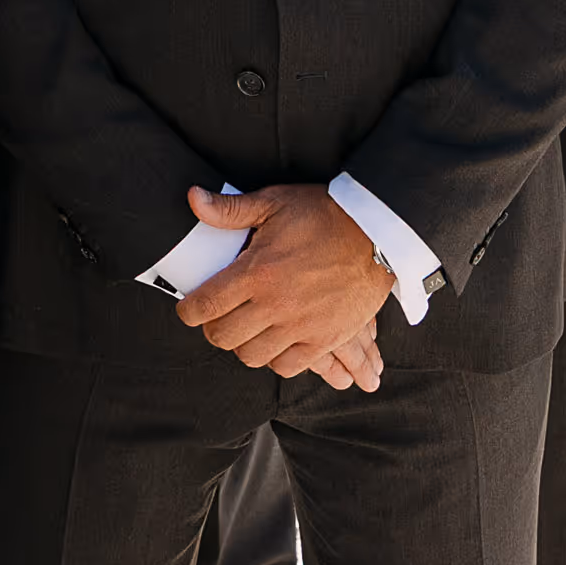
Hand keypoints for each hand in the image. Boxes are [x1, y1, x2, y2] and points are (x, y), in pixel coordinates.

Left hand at [173, 187, 390, 386]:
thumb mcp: (274, 203)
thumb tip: (192, 198)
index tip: (188, 309)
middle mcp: (275, 304)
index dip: (188, 311)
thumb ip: (230, 209)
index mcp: (256, 271)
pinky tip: (273, 343)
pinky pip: (287, 366)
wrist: (377, 233)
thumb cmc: (324, 214)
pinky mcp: (325, 339)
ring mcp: (301, 326)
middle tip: (216, 319)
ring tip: (245, 330)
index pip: (205, 305)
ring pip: (252, 356)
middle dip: (213, 329)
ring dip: (242, 345)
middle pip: (223, 336)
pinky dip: (275, 359)